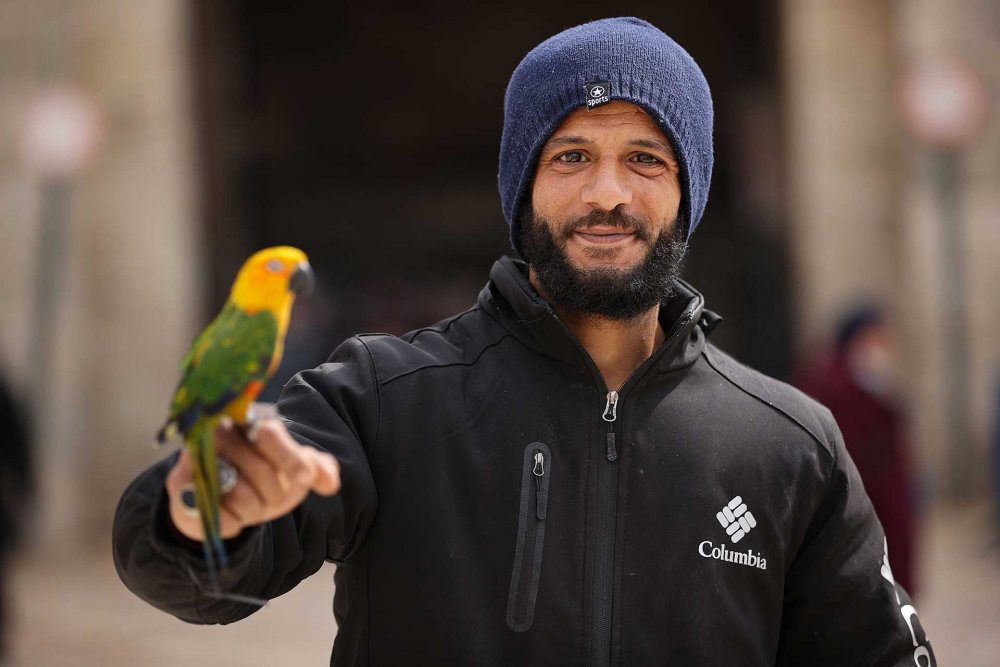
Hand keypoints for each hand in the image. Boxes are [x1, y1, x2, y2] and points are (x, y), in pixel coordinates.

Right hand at [166, 417, 340, 541]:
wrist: (218, 499)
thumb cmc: (262, 478)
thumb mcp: (293, 470)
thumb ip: (317, 469)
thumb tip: (330, 482)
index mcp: (249, 421)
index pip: (272, 435)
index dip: (289, 458)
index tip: (302, 476)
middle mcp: (219, 432)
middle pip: (263, 473)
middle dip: (275, 495)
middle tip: (268, 497)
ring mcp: (196, 458)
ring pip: (243, 496)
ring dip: (253, 510)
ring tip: (248, 503)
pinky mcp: (179, 486)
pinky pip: (220, 517)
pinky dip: (233, 524)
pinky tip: (230, 516)